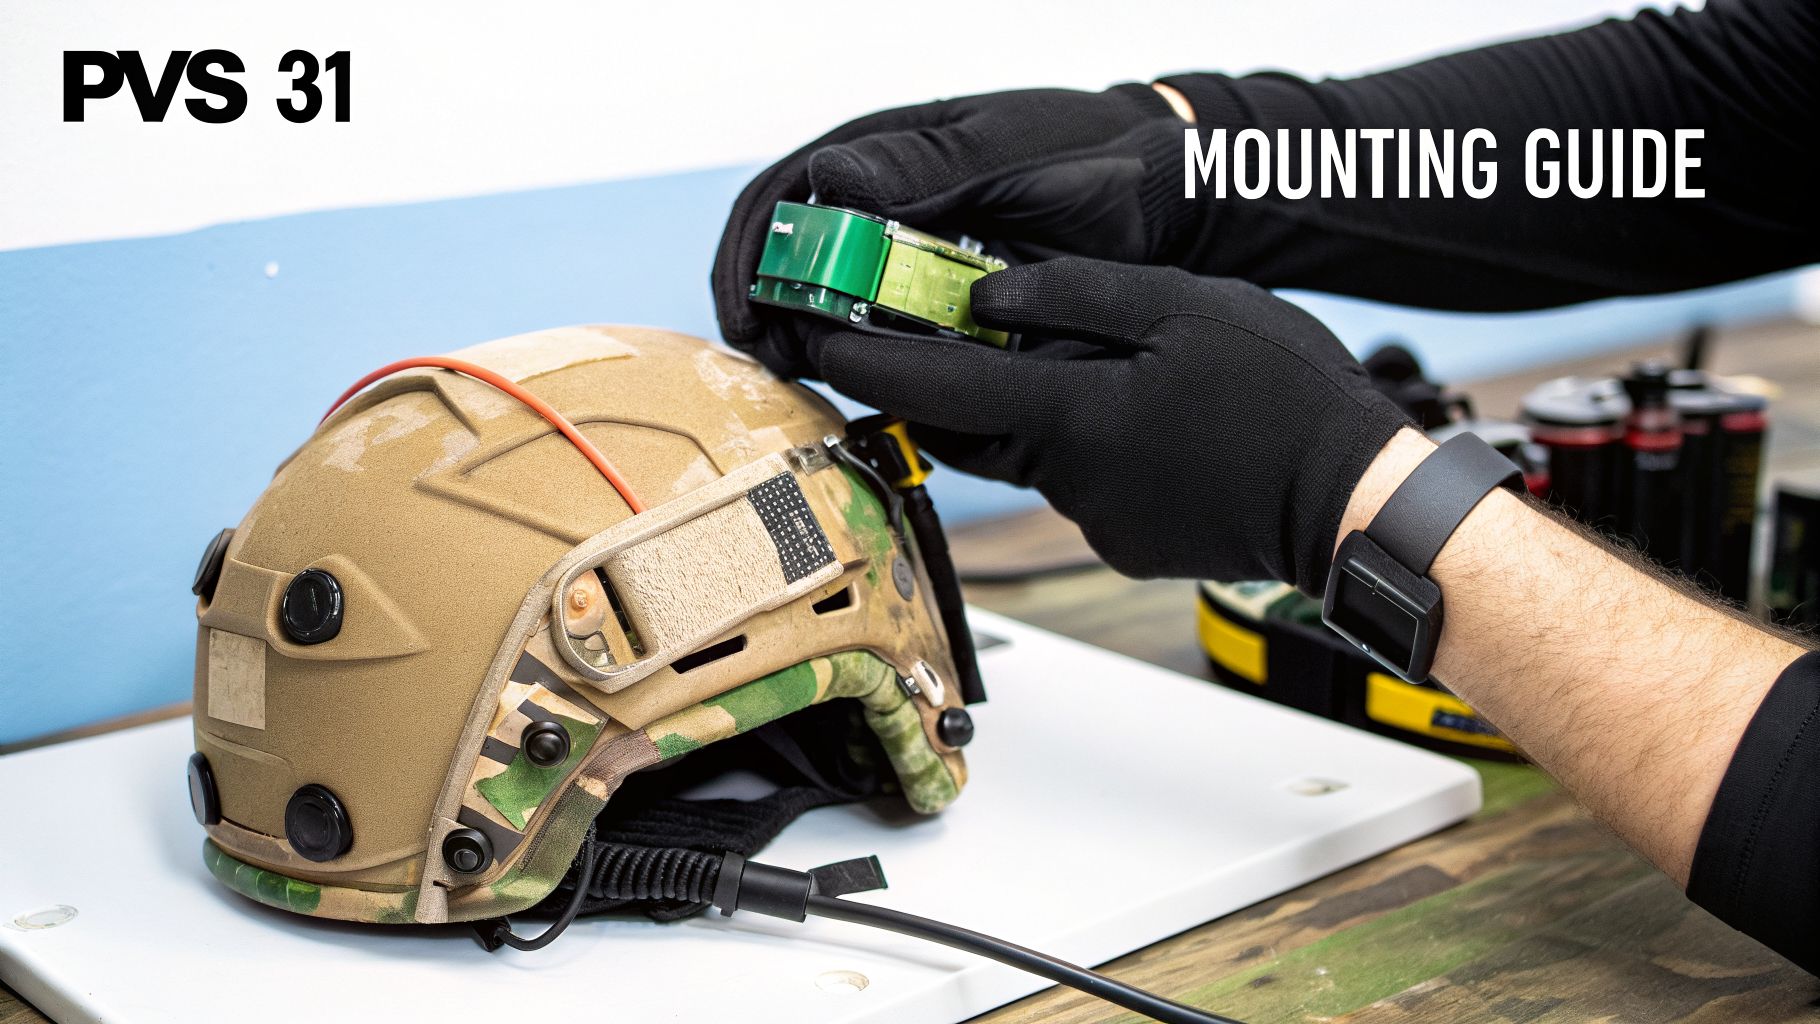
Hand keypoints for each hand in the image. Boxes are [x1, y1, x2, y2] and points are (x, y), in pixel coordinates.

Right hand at [712, 84, 1184, 378]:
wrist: (1162, 203)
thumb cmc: (1089, 154)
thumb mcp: (1006, 154)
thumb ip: (923, 168)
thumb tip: (828, 178)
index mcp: (885, 156)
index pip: (784, 195)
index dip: (754, 252)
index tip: (749, 307)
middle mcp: (884, 211)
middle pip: (791, 260)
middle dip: (768, 310)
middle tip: (770, 358)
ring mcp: (912, 265)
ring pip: (832, 309)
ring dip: (809, 345)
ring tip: (806, 378)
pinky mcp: (945, 317)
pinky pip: (889, 347)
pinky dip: (868, 370)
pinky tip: (862, 392)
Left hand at [817, 258, 1411, 588]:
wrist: (1351, 501)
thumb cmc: (1282, 399)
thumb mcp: (1182, 309)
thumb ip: (1074, 299)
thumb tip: (986, 297)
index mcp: (1072, 417)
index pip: (936, 390)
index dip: (868, 363)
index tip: (818, 339)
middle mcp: (1067, 482)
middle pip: (973, 427)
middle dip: (952, 380)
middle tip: (946, 328)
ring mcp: (1095, 523)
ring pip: (1033, 453)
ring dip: (1038, 409)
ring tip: (1111, 368)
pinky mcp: (1122, 545)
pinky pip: (1080, 485)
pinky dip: (1090, 448)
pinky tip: (1154, 424)